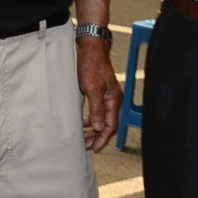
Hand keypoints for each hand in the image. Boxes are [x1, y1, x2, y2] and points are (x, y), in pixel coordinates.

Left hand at [77, 36, 119, 152]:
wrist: (91, 48)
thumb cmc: (91, 65)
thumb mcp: (92, 89)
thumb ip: (96, 109)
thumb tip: (97, 126)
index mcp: (114, 100)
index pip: (110, 125)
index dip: (103, 138)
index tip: (95, 149)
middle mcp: (113, 99)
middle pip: (108, 124)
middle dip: (97, 137)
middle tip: (86, 146)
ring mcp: (108, 96)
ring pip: (103, 119)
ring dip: (94, 129)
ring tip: (84, 137)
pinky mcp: (101, 92)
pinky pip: (99, 111)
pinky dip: (92, 120)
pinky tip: (84, 122)